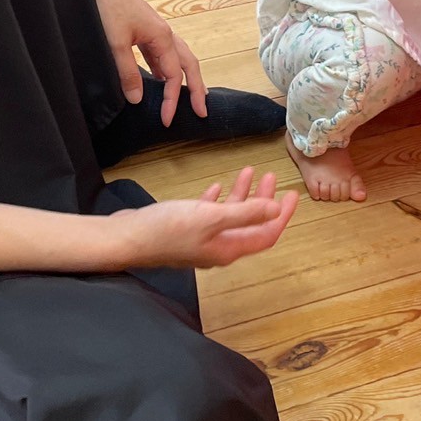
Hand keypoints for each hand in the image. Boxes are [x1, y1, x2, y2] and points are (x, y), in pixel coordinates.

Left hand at [81, 0, 207, 124]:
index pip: (174, 76)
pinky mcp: (145, 30)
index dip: (173, 100)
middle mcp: (165, 34)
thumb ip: (127, 72)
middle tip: (201, 112)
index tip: (167, 120)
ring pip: (178, 59)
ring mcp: (156, 31)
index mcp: (162, 37)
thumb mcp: (116, 43)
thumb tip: (138, 98)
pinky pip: (163, 54)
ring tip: (190, 96)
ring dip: (185, 78)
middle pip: (188, 65)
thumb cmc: (109, 6)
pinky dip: (167, 69)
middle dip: (196, 89)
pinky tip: (161, 79)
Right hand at [110, 168, 298, 268]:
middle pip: (250, 224)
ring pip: (230, 217)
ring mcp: (200, 240)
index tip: (293, 195)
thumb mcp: (210, 218)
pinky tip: (217, 187)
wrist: (128, 238)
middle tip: (271, 177)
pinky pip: (208, 215)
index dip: (281, 216)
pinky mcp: (184, 231)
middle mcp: (218, 247)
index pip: (266, 234)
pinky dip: (217, 200)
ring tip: (247, 172)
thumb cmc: (167, 229)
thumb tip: (275, 210)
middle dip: (263, 200)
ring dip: (241, 195)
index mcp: (228, 248)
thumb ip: (245, 214)